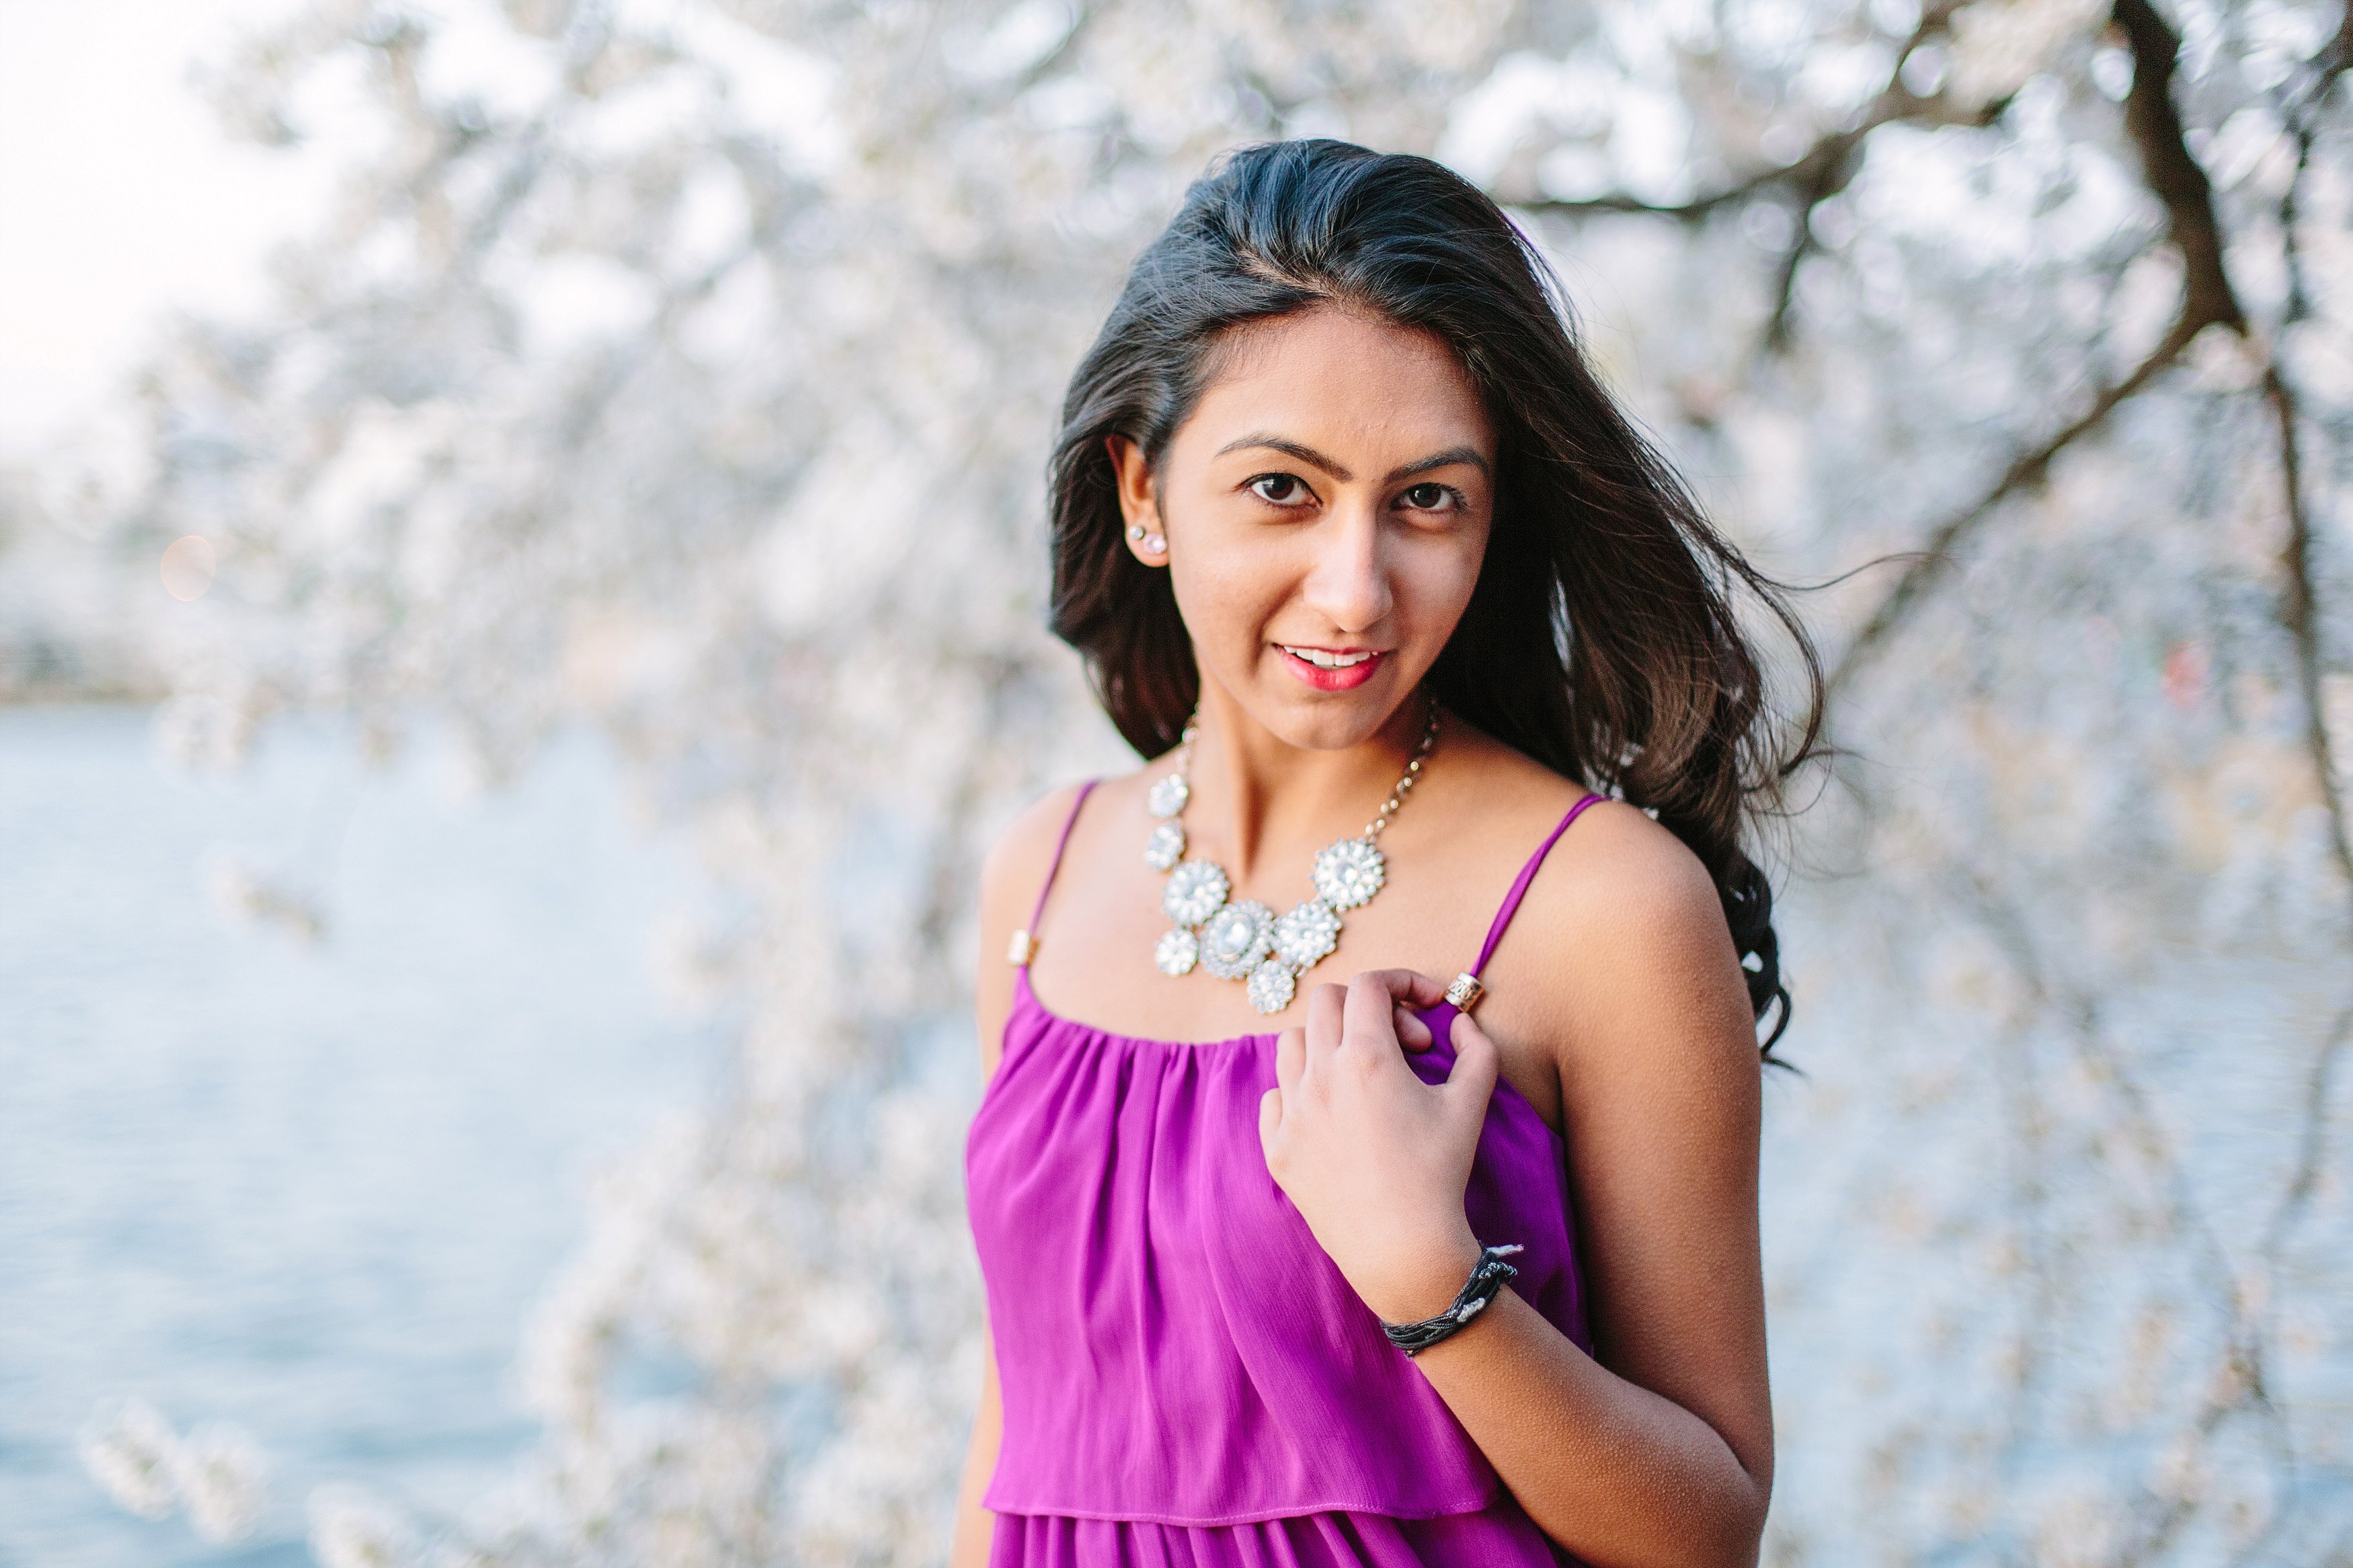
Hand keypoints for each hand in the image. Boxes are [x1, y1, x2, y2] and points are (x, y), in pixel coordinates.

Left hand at [1257, 970, 1500, 1323]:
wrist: (1402, 1249)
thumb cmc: (1440, 1174)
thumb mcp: (1472, 1102)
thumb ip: (1476, 1047)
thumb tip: (1459, 1021)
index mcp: (1365, 1056)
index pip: (1370, 985)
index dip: (1404, 982)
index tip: (1431, 1006)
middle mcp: (1318, 1076)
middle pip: (1326, 1002)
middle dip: (1369, 1006)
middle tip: (1405, 1043)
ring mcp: (1291, 1112)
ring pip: (1291, 1043)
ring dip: (1328, 1041)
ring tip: (1364, 1071)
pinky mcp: (1277, 1148)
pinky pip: (1275, 1096)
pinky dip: (1302, 1089)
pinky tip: (1334, 1111)